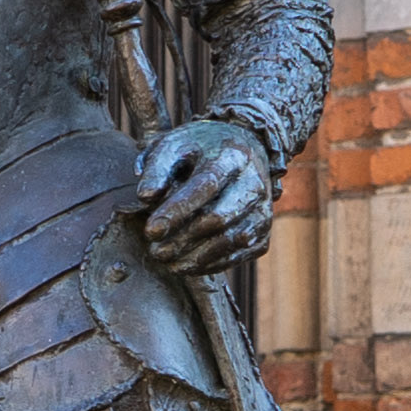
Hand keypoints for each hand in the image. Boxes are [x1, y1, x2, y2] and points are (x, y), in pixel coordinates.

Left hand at [133, 117, 274, 272]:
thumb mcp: (174, 146)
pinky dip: (212, 264)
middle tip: (154, 250)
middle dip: (184, 239)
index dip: (177, 210)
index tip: (151, 230)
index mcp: (232, 154)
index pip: (206, 185)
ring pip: (232, 240)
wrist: (242, 152)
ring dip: (196, 257)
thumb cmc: (199, 151)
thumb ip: (156, 168)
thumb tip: (146, 196)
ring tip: (165, 260)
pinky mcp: (264, 232)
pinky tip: (186, 264)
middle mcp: (255, 182)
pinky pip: (240, 254)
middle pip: (221, 217)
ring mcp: (264, 209)